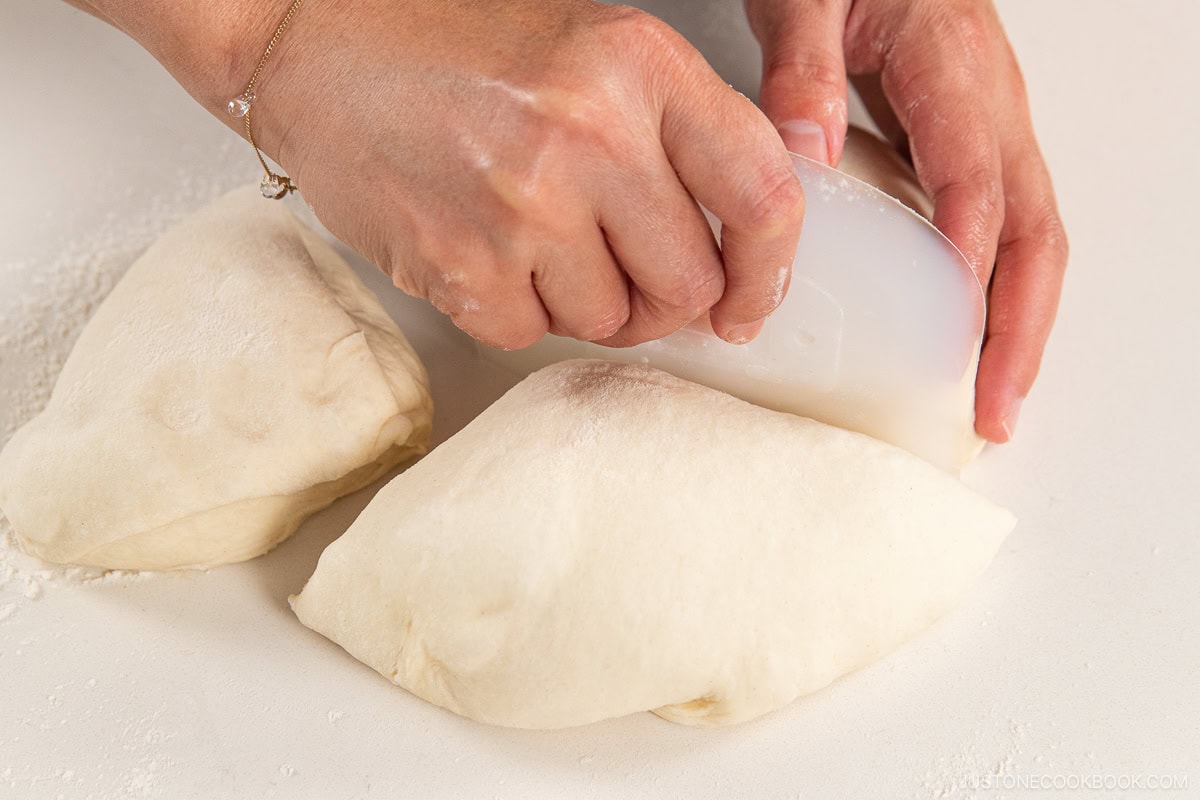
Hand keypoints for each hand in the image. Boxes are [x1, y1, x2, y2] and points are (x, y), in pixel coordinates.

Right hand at [214, 0, 803, 349]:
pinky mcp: (461, 265)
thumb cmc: (450, 40)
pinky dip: (516, 308)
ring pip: (612, 321)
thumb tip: (724, 249)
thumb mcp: (589, 50)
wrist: (312, 37)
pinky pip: (531, 333)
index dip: (769, 269)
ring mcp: (524, 205)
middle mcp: (591, 135)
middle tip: (624, 274)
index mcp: (640, 66)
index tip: (748, 300)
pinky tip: (483, 248)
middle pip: (688, 284)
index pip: (761, 193)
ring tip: (532, 238)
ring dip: (585, 302)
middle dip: (664, 299)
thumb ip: (668, 136)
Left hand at [744, 0, 1068, 442]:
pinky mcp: (976, 147)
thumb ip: (801, 68)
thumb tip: (803, 153)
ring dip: (1018, 325)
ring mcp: (993, 129)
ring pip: (1031, 239)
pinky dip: (999, 295)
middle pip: (1034, 230)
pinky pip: (1007, 230)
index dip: (971, 254)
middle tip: (992, 406)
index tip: (955, 325)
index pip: (976, 174)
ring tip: (991, 399)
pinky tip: (970, 341)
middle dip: (1020, 327)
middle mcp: (991, 105)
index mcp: (952, 67)